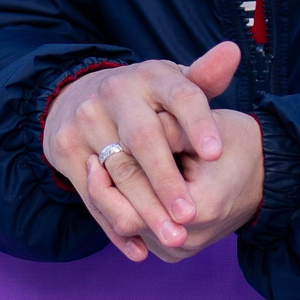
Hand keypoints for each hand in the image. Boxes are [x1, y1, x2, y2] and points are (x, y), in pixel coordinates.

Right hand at [43, 42, 254, 260]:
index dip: (198, 123)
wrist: (78, 97)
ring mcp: (86, 120)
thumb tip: (233, 51)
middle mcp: (114, 93)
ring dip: (144, 209)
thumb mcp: (172, 83)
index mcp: (150, 75)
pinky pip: (91, 192)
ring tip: (172, 236)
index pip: (180, 95)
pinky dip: (114, 224)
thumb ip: (204, 77)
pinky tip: (139, 247)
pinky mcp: (65, 148)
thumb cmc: (144, 98)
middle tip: (190, 215)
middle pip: (143, 139)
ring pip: (117, 171)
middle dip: (167, 180)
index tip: (216, 154)